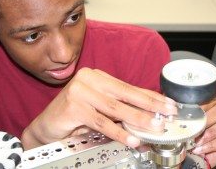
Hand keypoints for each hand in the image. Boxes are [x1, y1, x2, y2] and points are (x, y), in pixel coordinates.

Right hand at [21, 68, 176, 149]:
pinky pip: (101, 122)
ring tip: (155, 128)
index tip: (168, 104)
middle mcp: (88, 79)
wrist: (47, 126)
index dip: (150, 96)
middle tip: (168, 114)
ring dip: (138, 120)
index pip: (129, 87)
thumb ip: (120, 108)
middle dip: (150, 106)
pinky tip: (132, 139)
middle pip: (125, 94)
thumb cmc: (75, 115)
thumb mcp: (100, 108)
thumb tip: (149, 116)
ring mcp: (80, 91)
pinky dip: (119, 132)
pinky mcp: (73, 107)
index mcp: (97, 76)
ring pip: (115, 108)